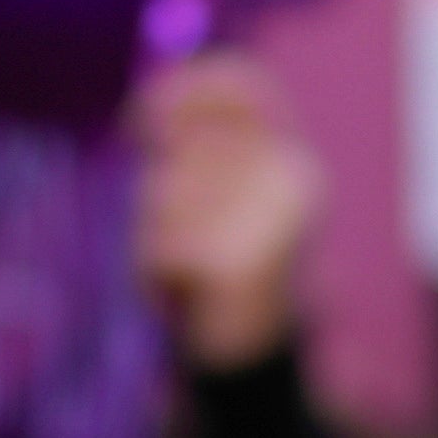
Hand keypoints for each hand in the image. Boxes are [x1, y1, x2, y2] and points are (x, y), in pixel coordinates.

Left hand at [131, 45, 316, 375]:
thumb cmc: (229, 264)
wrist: (256, 352)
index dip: (186, 88)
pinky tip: (180, 291)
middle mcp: (296, 180)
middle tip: (172, 229)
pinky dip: (151, 272)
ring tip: (182, 266)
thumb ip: (194, 144)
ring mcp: (272, 220)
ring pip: (163, 195)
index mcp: (298, 159)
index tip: (139, 115)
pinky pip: (157, 246)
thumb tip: (148, 102)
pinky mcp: (238, 263)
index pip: (246, 86)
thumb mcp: (222, 193)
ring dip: (152, 232)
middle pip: (186, 147)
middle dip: (160, 189)